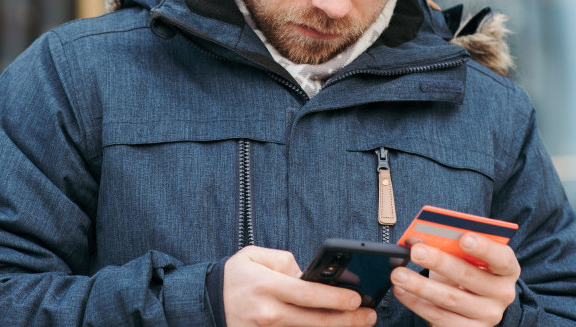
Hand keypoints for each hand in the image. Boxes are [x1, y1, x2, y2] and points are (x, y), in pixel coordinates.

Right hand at [223, 245, 377, 326]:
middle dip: (347, 319)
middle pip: (315, 321)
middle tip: (368, 315)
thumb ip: (284, 261)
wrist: (207, 301)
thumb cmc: (234, 276)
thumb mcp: (254, 255)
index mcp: (267, 285)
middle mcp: (269, 312)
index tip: (356, 297)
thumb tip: (308, 274)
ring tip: (359, 322)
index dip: (335, 297)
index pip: (308, 294)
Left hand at [390, 234, 520, 325]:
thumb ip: (449, 247)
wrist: (470, 308)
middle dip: (439, 262)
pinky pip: (439, 317)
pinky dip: (417, 303)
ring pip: (449, 298)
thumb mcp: (463, 259)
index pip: (501, 258)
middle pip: (468, 276)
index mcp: (506, 269)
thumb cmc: (465, 273)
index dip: (483, 247)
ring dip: (420, 285)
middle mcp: (502, 294)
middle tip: (416, 251)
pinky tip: (401, 291)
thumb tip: (417, 238)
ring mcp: (487, 316)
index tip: (463, 237)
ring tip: (398, 274)